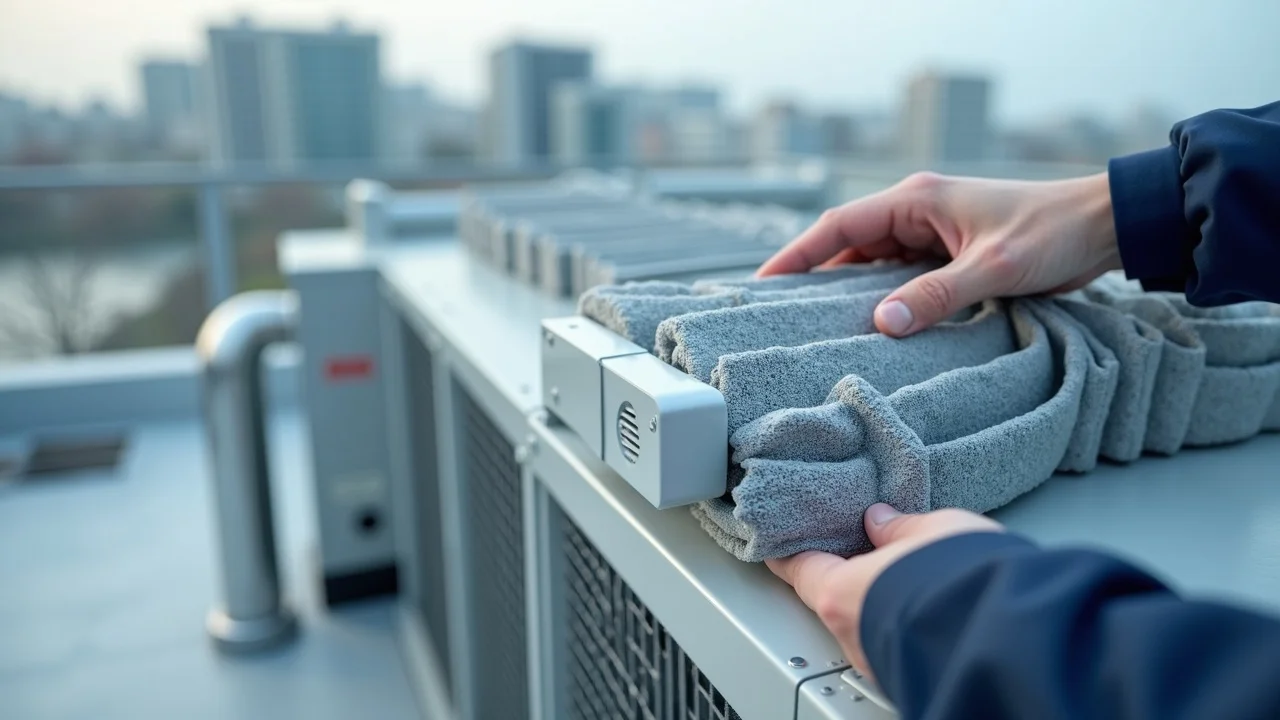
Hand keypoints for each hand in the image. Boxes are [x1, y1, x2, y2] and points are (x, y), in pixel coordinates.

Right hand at [757, 172, 1120, 335]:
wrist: (1103, 226)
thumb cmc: (1052, 232)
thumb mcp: (993, 267)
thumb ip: (936, 295)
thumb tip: (882, 323)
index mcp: (917, 200)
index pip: (840, 225)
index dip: (798, 254)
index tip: (764, 284)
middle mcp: (918, 212)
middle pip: (849, 246)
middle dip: (814, 276)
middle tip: (779, 312)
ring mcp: (933, 233)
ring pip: (874, 264)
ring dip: (849, 291)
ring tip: (815, 326)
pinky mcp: (950, 255)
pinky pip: (902, 277)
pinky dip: (883, 299)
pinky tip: (871, 326)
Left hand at [766, 503, 1003, 677]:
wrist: (1016, 634)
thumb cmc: (965, 579)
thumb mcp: (933, 530)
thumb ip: (900, 527)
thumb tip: (883, 521)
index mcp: (841, 594)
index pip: (799, 569)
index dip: (790, 552)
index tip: (779, 543)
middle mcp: (854, 637)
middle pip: (834, 599)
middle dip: (847, 576)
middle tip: (858, 550)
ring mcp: (883, 662)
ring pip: (868, 624)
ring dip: (880, 601)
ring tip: (905, 574)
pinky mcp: (914, 674)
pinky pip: (897, 641)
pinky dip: (903, 621)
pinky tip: (928, 604)